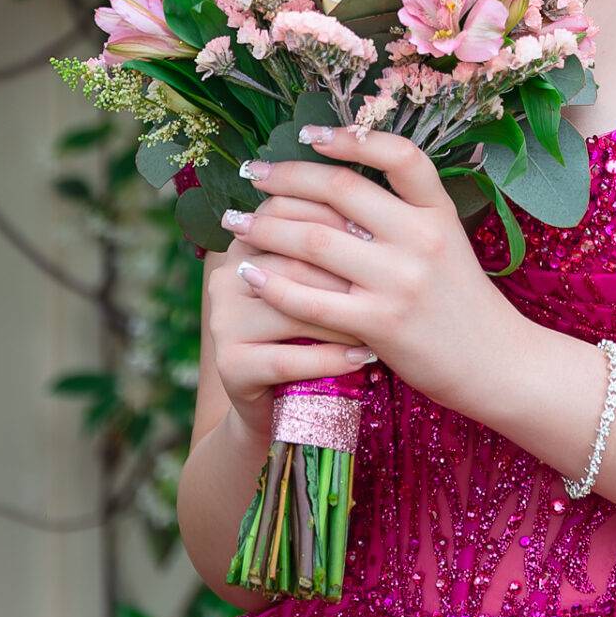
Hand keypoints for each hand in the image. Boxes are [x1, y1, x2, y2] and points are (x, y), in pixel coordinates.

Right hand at [206, 208, 376, 443]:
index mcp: (247, 243)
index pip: (288, 212)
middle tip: (391, 279)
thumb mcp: (322, 282)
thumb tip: (382, 218)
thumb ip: (336, 246)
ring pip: (290, 309)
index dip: (334, 217)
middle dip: (346, 273)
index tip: (378, 231)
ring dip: (343, 318)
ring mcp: (223, 320)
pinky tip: (363, 357)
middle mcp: (227, 275)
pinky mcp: (229, 365)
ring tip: (384, 322)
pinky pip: (287, 358)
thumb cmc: (316, 329)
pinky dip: (330, 358)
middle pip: (293, 262)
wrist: (283, 404)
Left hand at [224, 127, 524, 415]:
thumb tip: (337, 187)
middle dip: (286, 177)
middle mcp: (422, 238)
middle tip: (253, 172)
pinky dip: (273, 283)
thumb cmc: (463, 302)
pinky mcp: (381, 325)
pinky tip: (249, 274)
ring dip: (266, 227)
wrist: (497, 364)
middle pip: (341, 189)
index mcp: (439, 211)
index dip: (351, 137)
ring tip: (237, 222)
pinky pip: (311, 298)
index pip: (399, 154)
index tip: (309, 133)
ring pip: (315, 239)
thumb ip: (404, 216)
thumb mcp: (447, 243)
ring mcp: (401, 281)